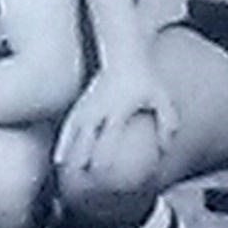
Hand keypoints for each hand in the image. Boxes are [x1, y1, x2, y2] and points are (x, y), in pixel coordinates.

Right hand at [57, 65, 176, 173]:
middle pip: (86, 134)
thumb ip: (167, 123)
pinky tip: (60, 150)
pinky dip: (64, 136)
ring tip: (60, 164)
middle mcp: (99, 107)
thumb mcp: (162, 98)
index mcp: (118, 109)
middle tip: (77, 176)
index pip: (108, 135)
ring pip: (73, 127)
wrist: (124, 51)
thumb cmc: (145, 77)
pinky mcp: (83, 101)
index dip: (103, 154)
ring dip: (66, 146)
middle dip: (81, 155)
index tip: (100, 172)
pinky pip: (70, 121)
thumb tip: (166, 149)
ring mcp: (89, 103)